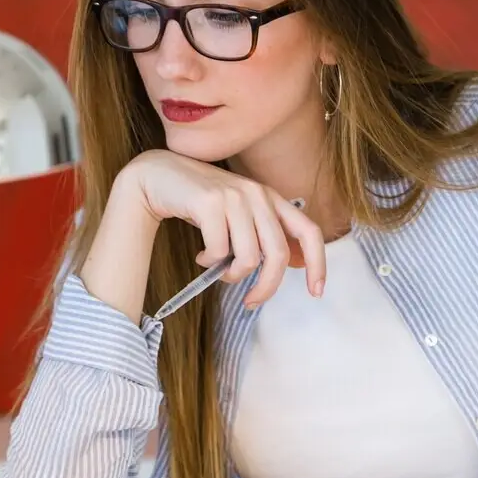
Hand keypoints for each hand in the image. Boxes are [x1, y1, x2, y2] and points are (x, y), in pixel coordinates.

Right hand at [120, 150, 326, 306]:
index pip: (309, 231)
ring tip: (218, 269)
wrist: (158, 176)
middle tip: (251, 301)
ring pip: (248, 258)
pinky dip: (210, 263)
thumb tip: (291, 265)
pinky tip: (201, 255)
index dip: (318, 263)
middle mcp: (258, 194)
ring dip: (232, 274)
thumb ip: (263, 234)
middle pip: (278, 255)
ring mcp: (235, 196)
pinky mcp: (211, 202)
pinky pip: (219, 252)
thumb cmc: (201, 204)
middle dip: (266, 286)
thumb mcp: (239, 216)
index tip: (316, 292)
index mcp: (271, 198)